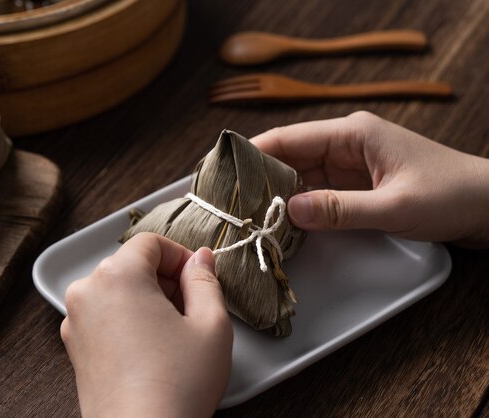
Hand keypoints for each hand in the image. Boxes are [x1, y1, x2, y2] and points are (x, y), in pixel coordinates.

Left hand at [60, 232, 232, 417]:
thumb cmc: (177, 384)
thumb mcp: (210, 324)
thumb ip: (206, 280)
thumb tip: (201, 259)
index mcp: (117, 275)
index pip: (150, 243)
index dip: (181, 255)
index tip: (199, 277)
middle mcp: (87, 292)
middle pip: (131, 264)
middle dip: (165, 278)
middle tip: (192, 307)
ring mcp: (75, 321)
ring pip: (117, 290)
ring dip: (147, 298)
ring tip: (173, 332)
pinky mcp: (74, 348)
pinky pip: (104, 315)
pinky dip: (128, 318)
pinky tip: (152, 347)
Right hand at [251, 111, 488, 245]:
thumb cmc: (452, 194)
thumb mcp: (395, 206)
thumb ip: (341, 210)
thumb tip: (289, 212)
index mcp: (352, 134)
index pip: (288, 138)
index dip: (252, 153)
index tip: (223, 173)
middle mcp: (345, 145)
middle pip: (288, 158)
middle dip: (259, 180)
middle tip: (230, 205)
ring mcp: (349, 166)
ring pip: (299, 178)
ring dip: (276, 197)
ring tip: (248, 217)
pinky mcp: (355, 186)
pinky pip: (317, 194)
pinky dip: (298, 208)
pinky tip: (281, 224)